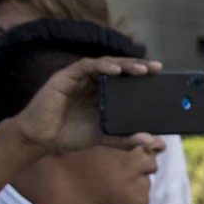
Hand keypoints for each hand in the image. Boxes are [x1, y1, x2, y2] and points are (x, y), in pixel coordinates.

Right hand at [0, 55, 164, 157]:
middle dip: (139, 67)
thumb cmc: (71, 135)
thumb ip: (124, 139)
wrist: (41, 138)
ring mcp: (80, 78)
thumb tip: (149, 140)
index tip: (162, 78)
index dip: (143, 77)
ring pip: (106, 63)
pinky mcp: (66, 76)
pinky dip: (102, 66)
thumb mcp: (103, 138)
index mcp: (103, 94)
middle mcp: (93, 82)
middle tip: (157, 68)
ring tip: (141, 70)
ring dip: (125, 64)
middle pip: (120, 69)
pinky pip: (87, 66)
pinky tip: (115, 70)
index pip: (126, 80)